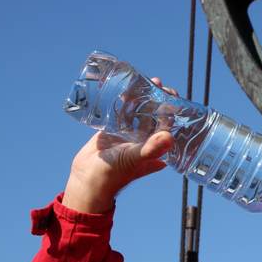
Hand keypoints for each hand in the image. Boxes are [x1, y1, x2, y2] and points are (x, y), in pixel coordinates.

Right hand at [62, 78, 179, 213]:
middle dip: (158, 99)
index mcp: (155, 147)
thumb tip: (170, 137)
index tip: (173, 94)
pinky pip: (122, 113)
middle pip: (155, 115)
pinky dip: (125, 102)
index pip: (168, 124)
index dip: (172, 109)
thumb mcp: (134, 159)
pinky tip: (127, 90)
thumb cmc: (114, 174)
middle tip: (158, 83)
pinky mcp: (113, 131)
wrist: (88, 179)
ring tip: (145, 82)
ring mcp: (129, 135)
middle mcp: (144, 140)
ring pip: (139, 112)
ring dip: (143, 98)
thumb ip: (151, 149)